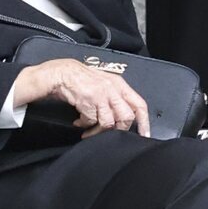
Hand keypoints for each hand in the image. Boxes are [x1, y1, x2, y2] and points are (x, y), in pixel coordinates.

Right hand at [13, 58, 150, 138]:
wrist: (63, 73)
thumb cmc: (83, 80)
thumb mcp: (104, 84)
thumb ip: (116, 98)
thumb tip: (124, 118)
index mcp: (120, 84)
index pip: (139, 104)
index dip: (144, 122)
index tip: (144, 135)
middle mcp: (113, 89)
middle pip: (126, 117)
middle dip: (118, 129)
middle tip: (107, 133)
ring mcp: (102, 95)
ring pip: (109, 123)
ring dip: (97, 131)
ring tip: (88, 131)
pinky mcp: (89, 101)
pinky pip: (91, 121)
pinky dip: (85, 125)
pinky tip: (79, 121)